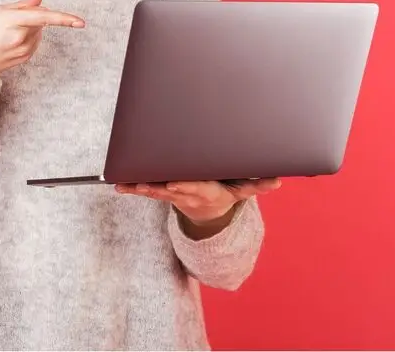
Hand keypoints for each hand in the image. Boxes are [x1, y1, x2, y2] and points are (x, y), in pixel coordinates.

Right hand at [0, 0, 83, 94]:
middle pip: (42, 20)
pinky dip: (29, 36)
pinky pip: (36, 40)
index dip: (64, 18)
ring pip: (40, 31)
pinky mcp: (26, 57)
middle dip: (34, 15)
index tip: (80, 22)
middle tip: (11, 19)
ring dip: (31, 26)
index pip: (43, 17)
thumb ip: (21, 4)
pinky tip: (11, 40)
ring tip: (7, 31)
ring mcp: (24, 50)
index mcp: (11, 21)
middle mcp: (20, 37)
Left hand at [116, 178, 280, 235]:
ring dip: (138, 187)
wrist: (207, 212)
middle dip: (155, 186)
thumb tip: (277, 181)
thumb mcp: (241, 191)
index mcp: (204, 191)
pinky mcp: (161, 192)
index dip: (183, 186)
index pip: (192, 188)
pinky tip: (116, 184)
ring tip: (123, 183)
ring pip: (153, 190)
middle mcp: (184, 193)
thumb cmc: (222, 193)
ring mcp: (171, 194)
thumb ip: (256, 185)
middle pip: (168, 189)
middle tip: (141, 183)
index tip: (172, 184)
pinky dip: (130, 187)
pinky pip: (144, 189)